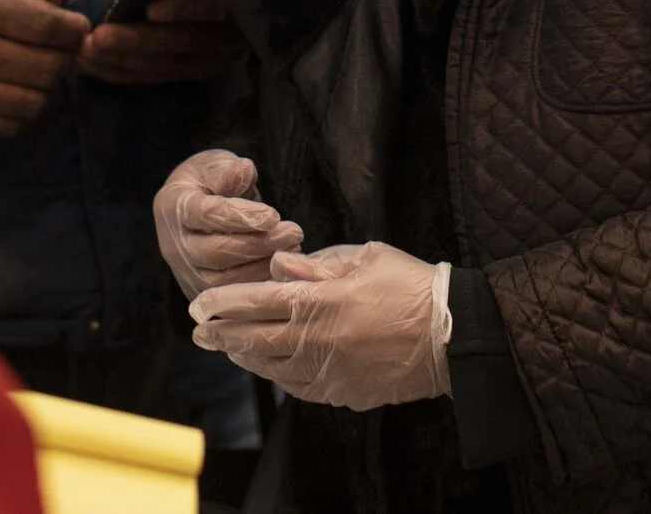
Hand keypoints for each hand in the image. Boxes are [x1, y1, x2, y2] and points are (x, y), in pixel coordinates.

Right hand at [0, 0, 88, 138]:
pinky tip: (11, 94)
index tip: (77, 29)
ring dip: (43, 89)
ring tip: (34, 74)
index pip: (47, 25)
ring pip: (32, 101)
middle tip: (57, 52)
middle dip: (62, 59)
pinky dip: (19, 112)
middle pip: (46, 67)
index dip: (74, 29)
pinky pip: (7, 126)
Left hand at [78, 0, 249, 83]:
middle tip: (99, 37)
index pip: (217, 5)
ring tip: (87, 52)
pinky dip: (125, 71)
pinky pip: (158, 75)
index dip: (186, 7)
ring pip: (168, 65)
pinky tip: (94, 65)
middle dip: (139, 41)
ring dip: (124, 61)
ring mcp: (217, 57)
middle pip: (186, 42)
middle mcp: (236, 36)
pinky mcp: (196, 68)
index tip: (152, 8)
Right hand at [155, 150, 303, 295]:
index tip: (272, 215)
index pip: (205, 214)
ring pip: (223, 281)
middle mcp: (174, 245)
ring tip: (292, 247)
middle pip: (214, 253)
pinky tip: (284, 268)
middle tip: (293, 232)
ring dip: (262, 266)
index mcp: (173, 206)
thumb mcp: (214, 165)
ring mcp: (186, 273)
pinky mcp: (202, 293)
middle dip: (257, 244)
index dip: (239, 216)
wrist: (199, 210)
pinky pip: (231, 296)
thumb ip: (226, 169)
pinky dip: (260, 284)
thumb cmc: (210, 183)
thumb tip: (243, 171)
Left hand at [190, 242, 452, 411]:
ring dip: (245, 356)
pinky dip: (278, 376)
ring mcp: (332, 371)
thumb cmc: (411, 285)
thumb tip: (277, 264)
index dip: (224, 302)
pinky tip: (268, 367)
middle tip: (197, 330)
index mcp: (325, 299)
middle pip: (256, 338)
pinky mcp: (345, 393)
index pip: (260, 299)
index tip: (199, 303)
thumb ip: (317, 263)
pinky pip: (300, 388)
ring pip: (273, 366)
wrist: (452, 335)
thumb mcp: (366, 258)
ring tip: (228, 347)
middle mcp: (322, 339)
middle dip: (221, 334)